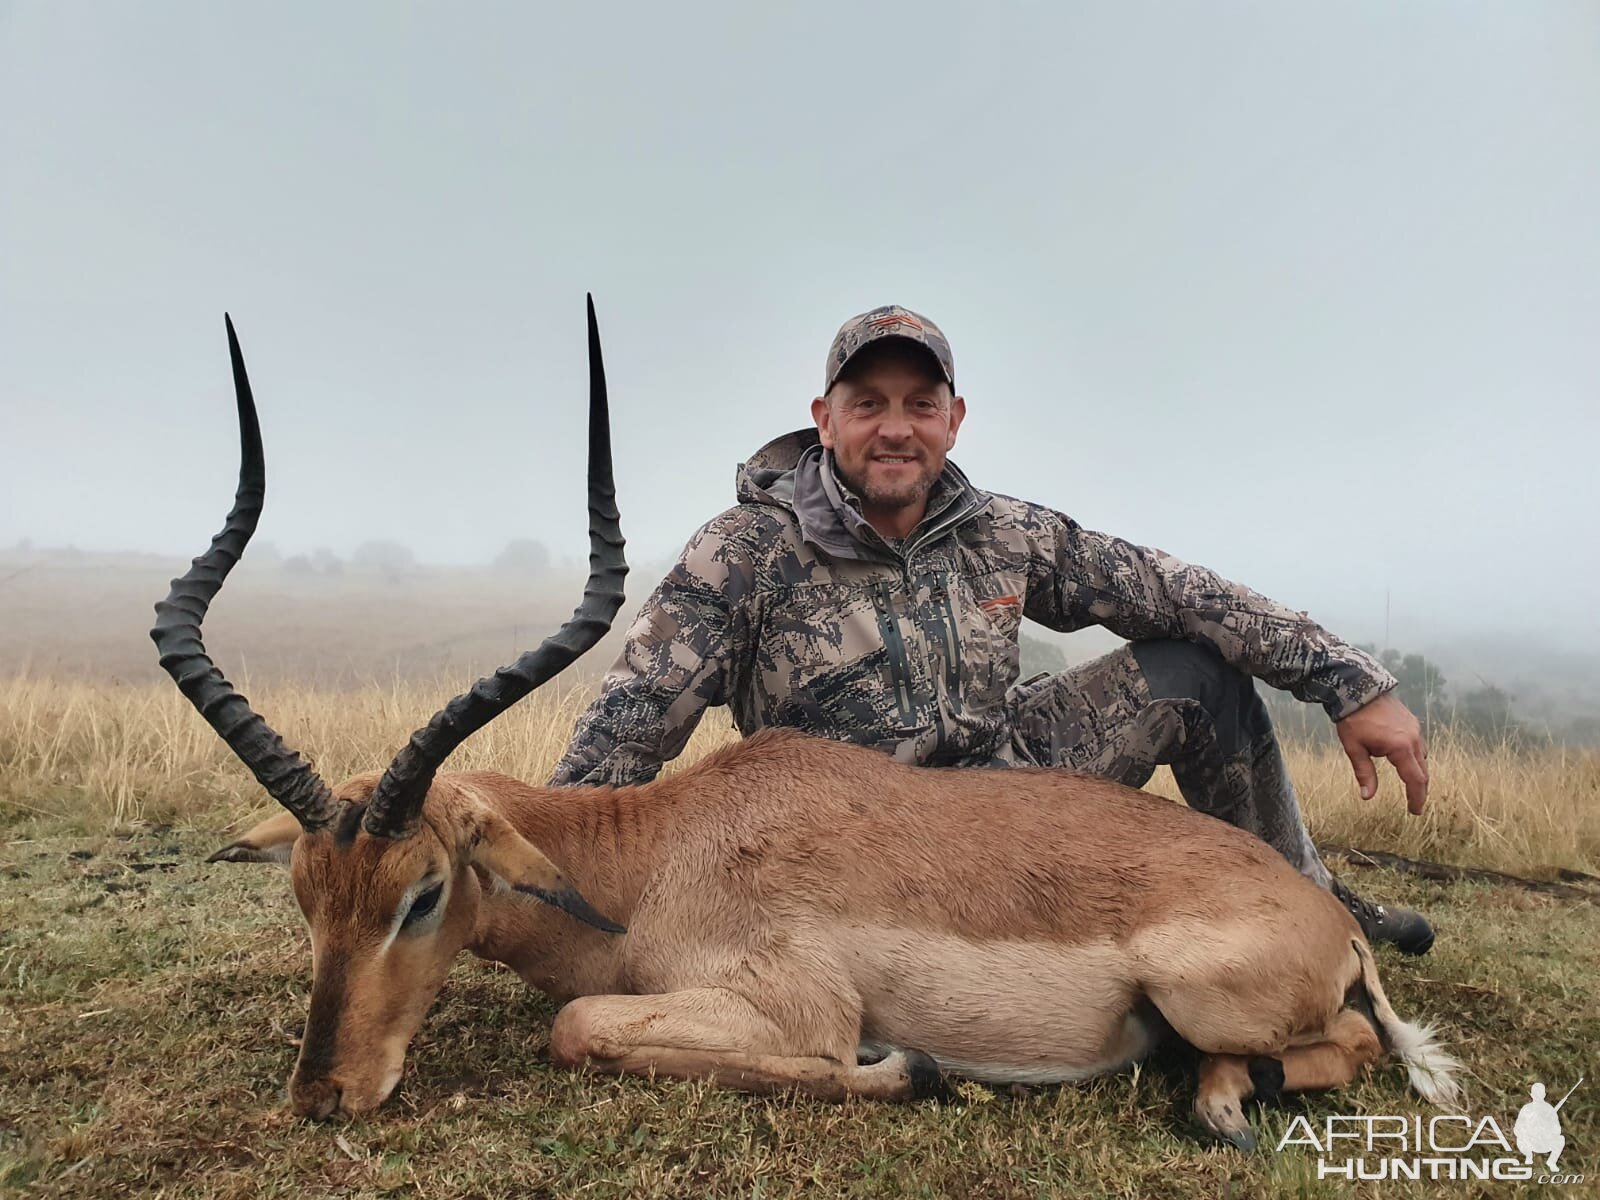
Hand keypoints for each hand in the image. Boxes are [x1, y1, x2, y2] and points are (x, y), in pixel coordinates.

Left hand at [1336, 691, 1428, 813]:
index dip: (1416, 797)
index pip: (1415, 780)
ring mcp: (1414, 729)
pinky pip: (1418, 744)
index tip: (1415, 811)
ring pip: (1422, 757)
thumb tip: (1367, 796)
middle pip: (1422, 770)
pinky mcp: (1412, 721)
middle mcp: (1413, 739)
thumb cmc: (1353, 719)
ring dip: (1418, 772)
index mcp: (1401, 747)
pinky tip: (1403, 759)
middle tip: (1414, 803)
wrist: (1358, 688)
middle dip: (1419, 788)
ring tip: (1410, 784)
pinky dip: (1414, 756)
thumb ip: (1364, 773)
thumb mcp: (1354, 748)